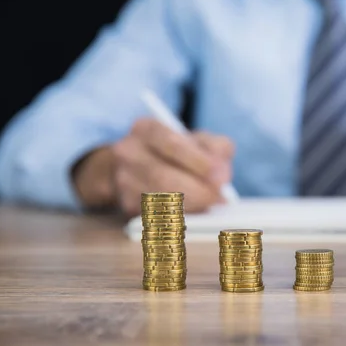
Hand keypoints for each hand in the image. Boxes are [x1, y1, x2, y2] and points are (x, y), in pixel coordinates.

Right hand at [73, 118, 233, 215]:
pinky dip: (180, 217)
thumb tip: (222, 175)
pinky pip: (157, 216)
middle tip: (220, 199)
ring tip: (210, 204)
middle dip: (196, 191)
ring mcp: (123, 180)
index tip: (221, 178)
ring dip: (189, 206)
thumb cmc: (178, 152)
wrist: (139, 167)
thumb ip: (216, 149)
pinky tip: (194, 213)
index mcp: (146, 128)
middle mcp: (129, 152)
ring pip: (159, 201)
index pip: (171, 144)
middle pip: (162, 176)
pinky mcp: (128, 205)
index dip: (198, 162)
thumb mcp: (199, 140)